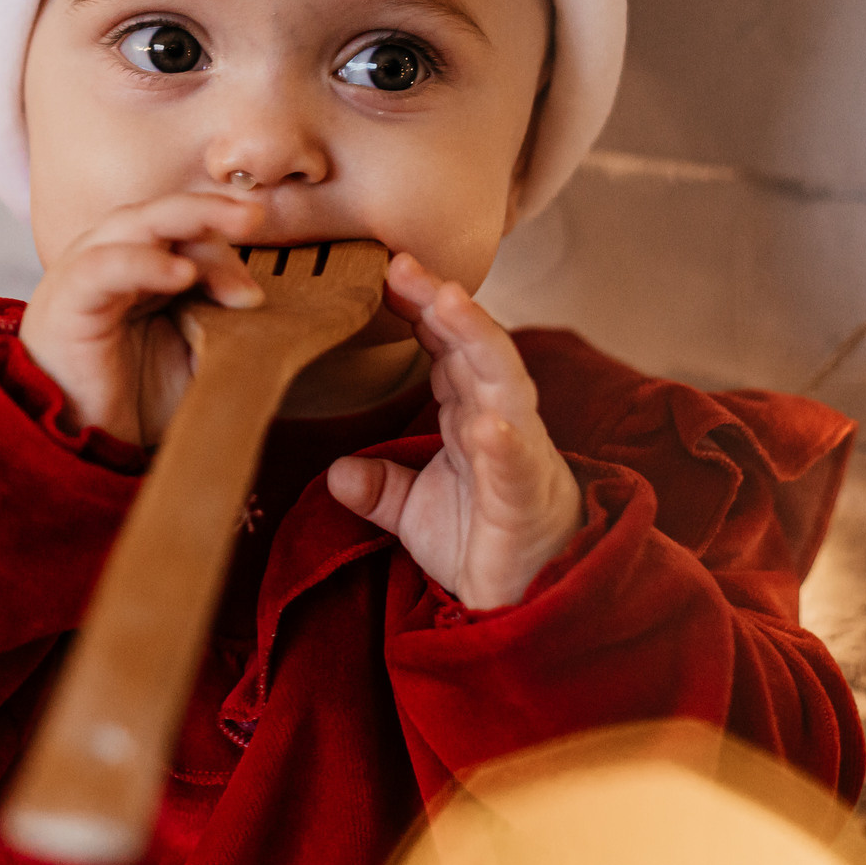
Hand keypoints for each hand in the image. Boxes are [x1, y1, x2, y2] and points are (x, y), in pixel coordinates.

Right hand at [19, 193, 265, 443]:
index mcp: (138, 267)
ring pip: (133, 224)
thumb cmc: (133, 400)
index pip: (183, 232)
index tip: (255, 297)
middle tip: (254, 216)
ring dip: (188, 219)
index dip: (223, 246)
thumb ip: (220, 322)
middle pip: (162, 215)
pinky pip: (101, 267)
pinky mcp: (65, 303)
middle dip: (212, 210)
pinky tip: (181, 275)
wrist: (85, 449)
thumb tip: (255, 297)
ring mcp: (83, 275)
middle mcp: (109, 261)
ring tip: (235, 228)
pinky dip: (143, 262)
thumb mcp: (194, 355)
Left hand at [325, 253, 581, 609]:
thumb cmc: (483, 542)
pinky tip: (488, 424)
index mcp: (470, 414)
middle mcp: (498, 420)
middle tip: (403, 263)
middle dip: (441, 303)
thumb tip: (336, 472)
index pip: (445, 348)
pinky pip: (517, 465)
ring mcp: (517, 454)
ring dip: (477, 340)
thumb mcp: (415, 512)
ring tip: (448, 301)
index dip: (418, 308)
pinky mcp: (526, 499)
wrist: (528, 601)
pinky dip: (505, 443)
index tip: (382, 270)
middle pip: (472, 348)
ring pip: (503, 384)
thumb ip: (379, 487)